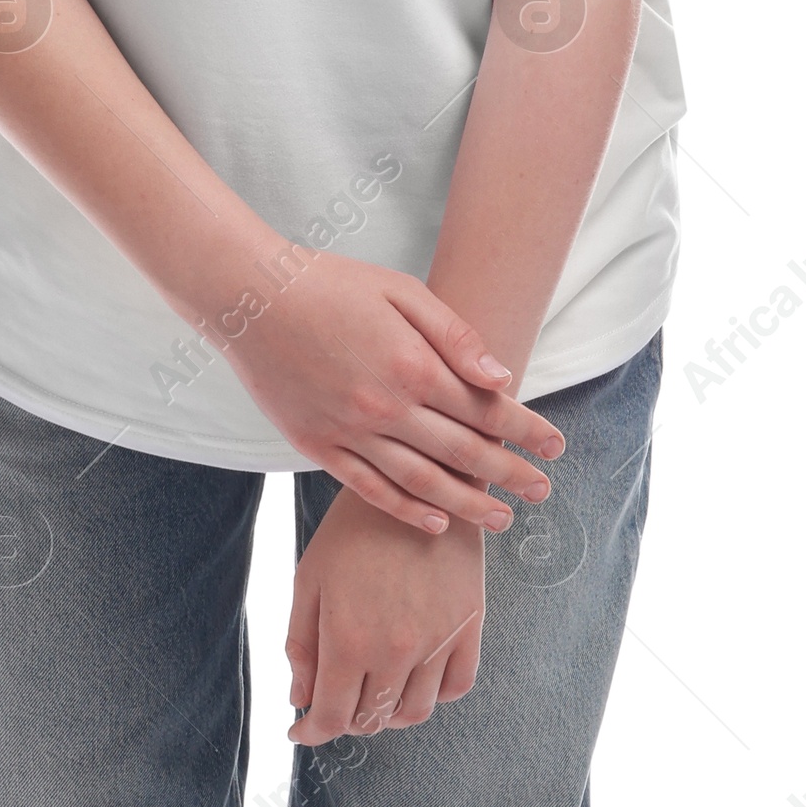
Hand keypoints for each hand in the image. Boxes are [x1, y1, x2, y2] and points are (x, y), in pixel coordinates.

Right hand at [228, 248, 563, 534]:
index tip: (556, 447)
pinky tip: (435, 522)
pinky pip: (369, 488)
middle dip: (510, 474)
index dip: (527, 431)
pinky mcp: (317, 445)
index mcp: (414, 366)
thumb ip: (454, 336)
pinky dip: (406, 510)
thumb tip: (500, 376)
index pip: (486, 409)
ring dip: (467, 504)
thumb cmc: (330, 284)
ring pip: (422, 482)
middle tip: (542, 491)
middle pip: (464, 452)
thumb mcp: (401, 290)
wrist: (249, 296)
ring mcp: (350, 431)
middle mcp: (387, 407)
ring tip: (501, 520)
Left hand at [287, 494, 486, 743]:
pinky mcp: (469, 626)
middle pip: (371, 718)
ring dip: (388, 714)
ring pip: (414, 712)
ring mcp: (438, 641)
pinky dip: (433, 696)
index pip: (332, 716)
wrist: (416, 483)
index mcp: (348, 640)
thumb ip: (302, 645)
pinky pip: (456, 687)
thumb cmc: (352, 530)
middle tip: (334, 703)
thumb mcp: (310, 581)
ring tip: (373, 694)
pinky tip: (413, 680)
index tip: (301, 730)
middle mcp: (395, 650)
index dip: (312, 731)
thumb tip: (300, 700)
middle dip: (345, 719)